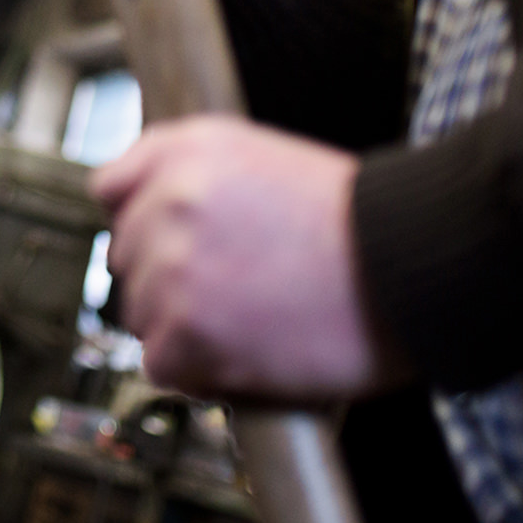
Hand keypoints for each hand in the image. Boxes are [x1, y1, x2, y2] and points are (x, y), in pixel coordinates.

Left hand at [91, 115, 407, 400]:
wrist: (409, 267)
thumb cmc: (356, 220)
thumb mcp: (261, 152)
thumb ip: (182, 162)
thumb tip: (122, 195)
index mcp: (186, 152)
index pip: (112, 191)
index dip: (149, 224)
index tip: (180, 243)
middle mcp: (168, 202)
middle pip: (126, 261)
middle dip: (171, 279)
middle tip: (237, 287)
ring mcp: (172, 269)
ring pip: (141, 314)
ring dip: (185, 327)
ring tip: (252, 318)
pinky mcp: (186, 332)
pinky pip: (160, 364)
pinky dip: (198, 370)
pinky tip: (246, 351)